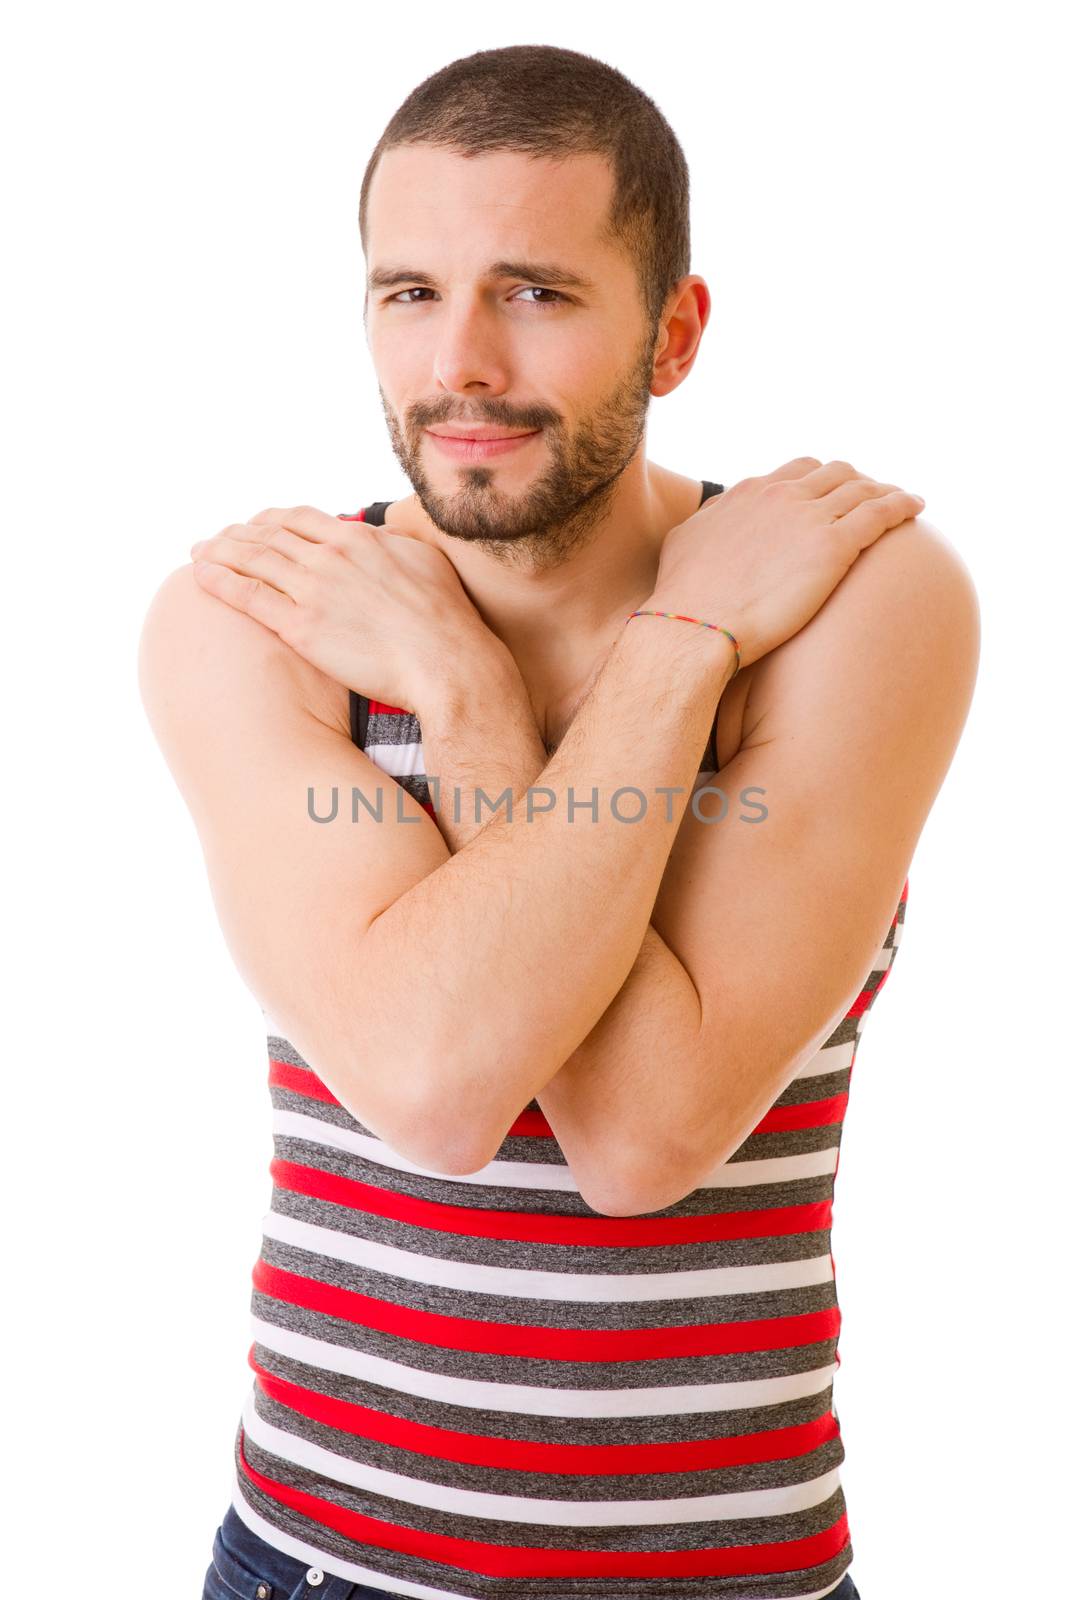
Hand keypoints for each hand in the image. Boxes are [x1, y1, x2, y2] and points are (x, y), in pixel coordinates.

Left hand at [188, 505, 496, 710]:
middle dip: (238, 533)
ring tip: (199, 552)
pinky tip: (201, 576)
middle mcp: (329, 556)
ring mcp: (313, 590)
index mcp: (358, 539)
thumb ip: (391, 546)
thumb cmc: (445, 620)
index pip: (300, 518)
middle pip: (269, 534)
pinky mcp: (300, 627)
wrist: (447, 664)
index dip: (271, 520)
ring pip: (252, 559)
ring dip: (219, 551)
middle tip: (218, 538)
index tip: (258, 525)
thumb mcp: (423, 562)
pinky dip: (220, 581)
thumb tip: (379, 539)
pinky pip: (248, 596)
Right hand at [645, 458, 925, 670]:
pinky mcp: (833, 547)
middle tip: (872, 498)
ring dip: (885, 491)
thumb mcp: (685, 542)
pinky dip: (902, 504)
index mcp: (749, 493)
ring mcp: (809, 518)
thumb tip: (714, 517)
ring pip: (863, 489)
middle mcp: (781, 496)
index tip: (834, 494)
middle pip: (836, 473)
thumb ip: (708, 522)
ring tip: (902, 502)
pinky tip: (916, 507)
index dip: (822, 480)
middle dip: (858, 482)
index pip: (799, 471)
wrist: (694, 627)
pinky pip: (881, 513)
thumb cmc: (684, 598)